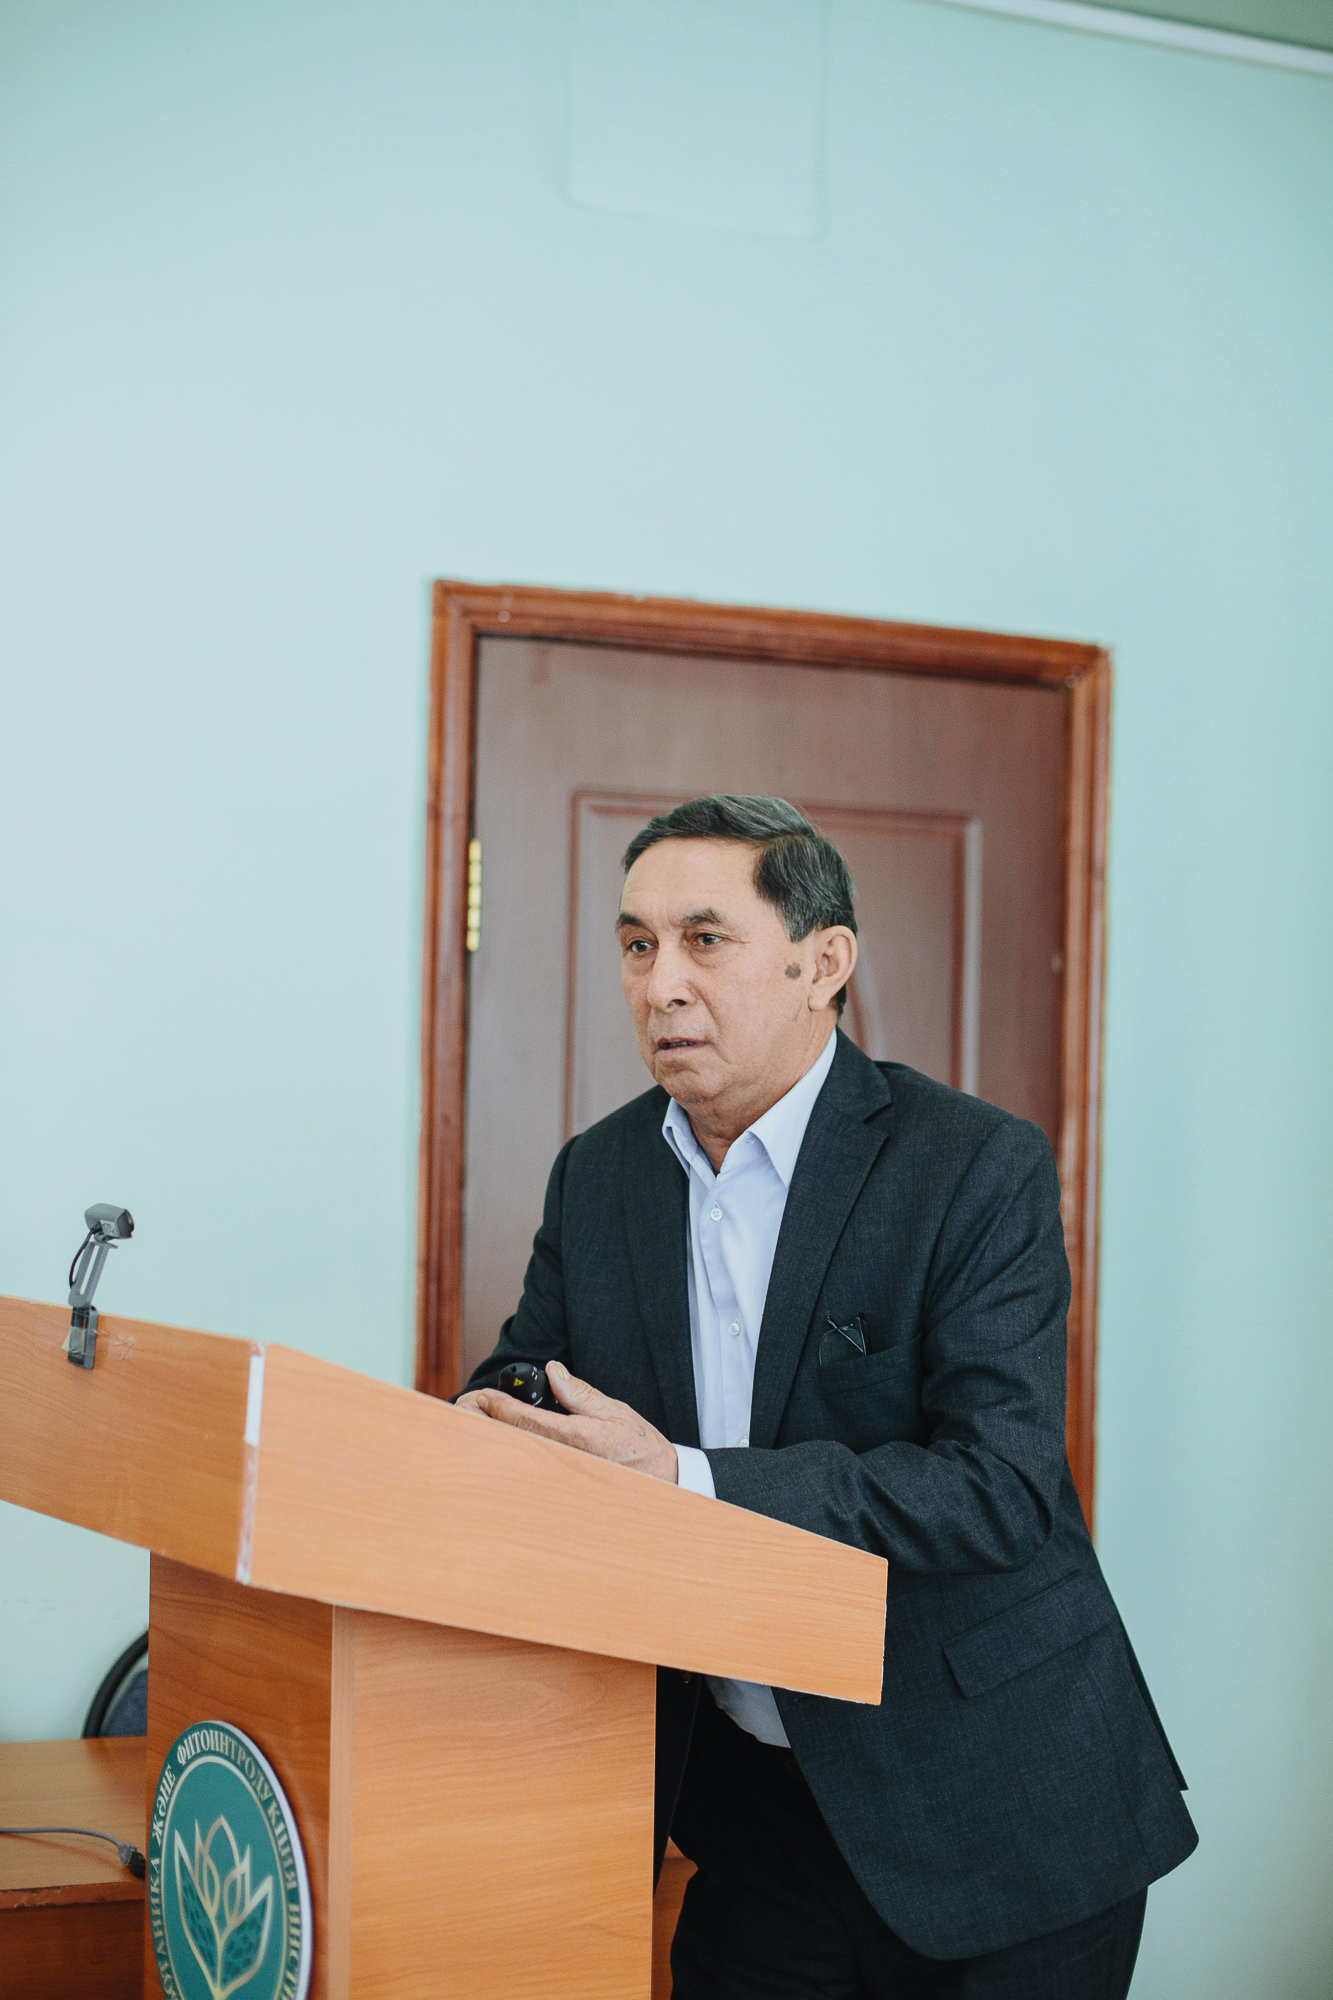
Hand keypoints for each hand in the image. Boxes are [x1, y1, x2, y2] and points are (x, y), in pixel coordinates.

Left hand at [458, 1363, 678, 1482]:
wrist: (661, 1481)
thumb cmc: (640, 1445)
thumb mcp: (614, 1410)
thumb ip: (580, 1393)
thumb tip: (553, 1372)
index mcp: (580, 1437)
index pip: (530, 1420)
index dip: (501, 1407)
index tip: (484, 1396)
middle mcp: (569, 1460)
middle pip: (516, 1441)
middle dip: (489, 1424)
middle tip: (467, 1409)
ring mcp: (565, 1476)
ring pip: (521, 1455)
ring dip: (498, 1438)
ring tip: (477, 1421)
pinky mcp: (564, 1485)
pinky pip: (533, 1467)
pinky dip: (514, 1453)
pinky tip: (501, 1443)